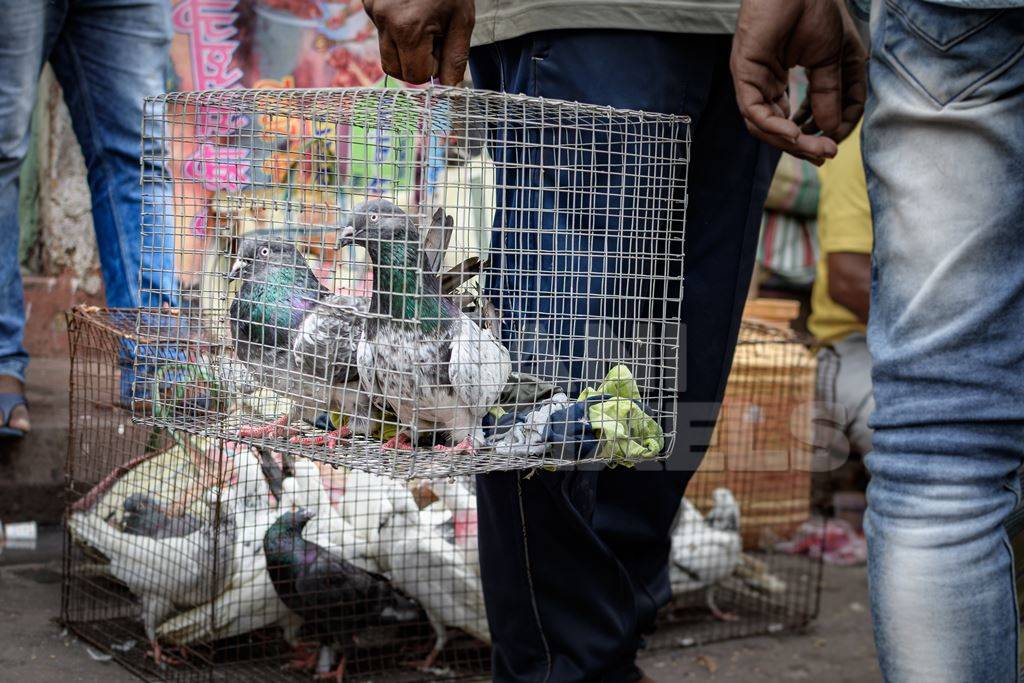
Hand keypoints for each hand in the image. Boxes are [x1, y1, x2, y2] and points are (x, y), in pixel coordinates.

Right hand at [362, 0, 474, 84]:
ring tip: (420, 25)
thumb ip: (455, 59)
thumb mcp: (462, 21)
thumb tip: (449, 89)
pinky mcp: (367, 4)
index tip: (440, 47)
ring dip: (404, 49)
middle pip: (395, 70)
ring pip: (385, 54)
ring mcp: (373, 12)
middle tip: (430, 39)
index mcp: (409, 28)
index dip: (431, 67)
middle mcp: (385, 21)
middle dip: (414, 63)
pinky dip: (396, 30)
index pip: (415, 75)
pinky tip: (408, 11)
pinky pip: (381, 33)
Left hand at [730, 0, 866, 163]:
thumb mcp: (833, 59)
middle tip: (825, 156)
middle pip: (781, 128)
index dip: (820, 133)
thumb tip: (832, 130)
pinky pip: (755, 112)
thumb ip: (828, 94)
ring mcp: (755, 80)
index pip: (802, 118)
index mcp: (787, 80)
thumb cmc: (816, 9)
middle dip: (805, 145)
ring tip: (816, 149)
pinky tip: (795, 135)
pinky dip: (775, 127)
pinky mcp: (745, 75)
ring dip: (792, 142)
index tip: (837, 142)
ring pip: (766, 126)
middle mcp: (769, 84)